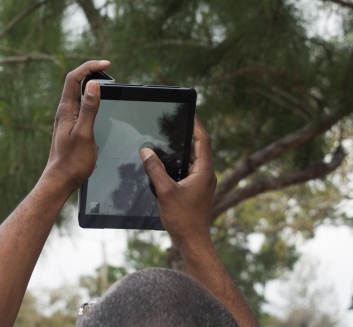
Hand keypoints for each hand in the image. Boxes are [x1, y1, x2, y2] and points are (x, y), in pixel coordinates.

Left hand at [43, 60, 109, 192]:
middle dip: (91, 71)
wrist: (61, 180)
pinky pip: (81, 106)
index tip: (106, 64)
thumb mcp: (84, 133)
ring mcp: (68, 119)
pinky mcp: (72, 127)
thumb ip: (89, 109)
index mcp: (66, 110)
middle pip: (75, 83)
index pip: (74, 78)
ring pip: (79, 94)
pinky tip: (100, 103)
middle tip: (108, 70)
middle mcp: (65, 112)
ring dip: (91, 84)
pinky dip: (92, 98)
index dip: (89, 67)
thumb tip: (93, 85)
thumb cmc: (72, 161)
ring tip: (107, 82)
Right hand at [139, 116, 215, 246]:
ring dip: (183, 150)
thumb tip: (146, 151)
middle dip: (187, 135)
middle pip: (199, 148)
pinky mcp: (197, 190)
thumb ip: (155, 170)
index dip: (196, 124)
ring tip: (168, 140)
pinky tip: (167, 164)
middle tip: (173, 123)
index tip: (189, 112)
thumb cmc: (183, 219)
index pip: (203, 140)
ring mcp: (203, 183)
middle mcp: (207, 175)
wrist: (192, 241)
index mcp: (204, 171)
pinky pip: (190, 170)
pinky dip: (181, 163)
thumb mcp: (165, 191)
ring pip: (194, 160)